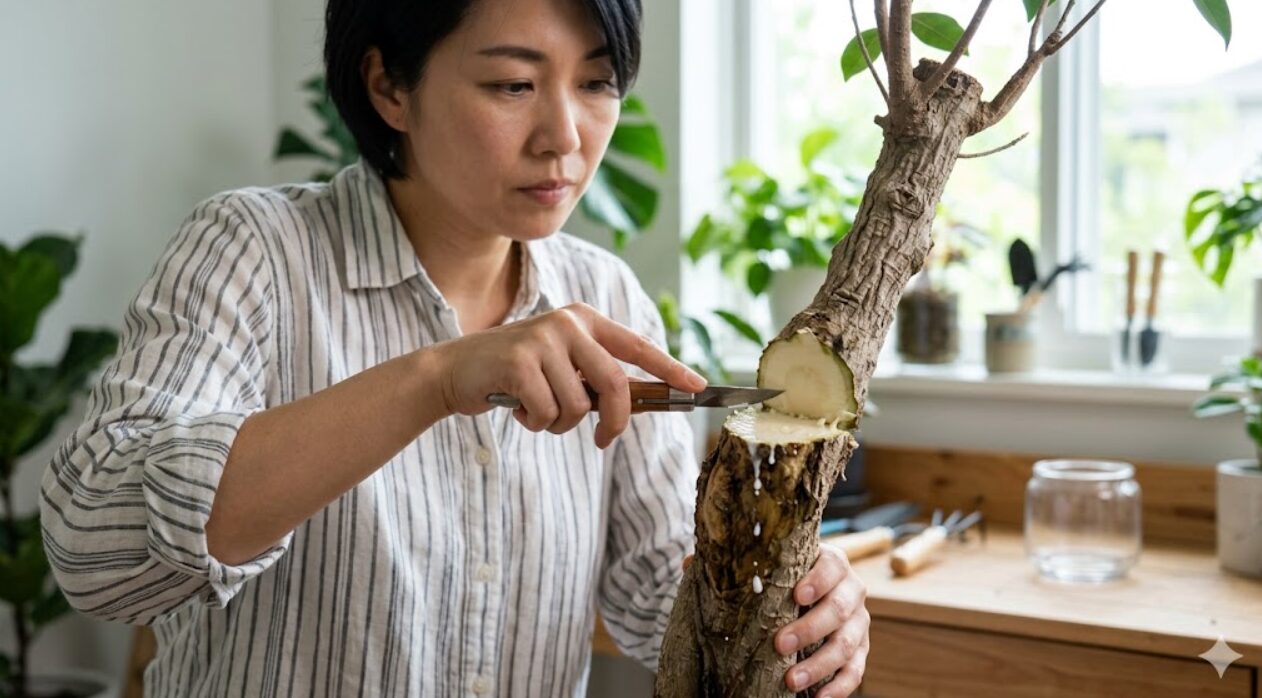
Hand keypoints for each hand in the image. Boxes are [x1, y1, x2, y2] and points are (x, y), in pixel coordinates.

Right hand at [427, 302, 705, 447]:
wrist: (454, 371)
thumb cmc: (513, 375)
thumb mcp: (558, 366)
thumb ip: (592, 377)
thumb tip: (636, 405)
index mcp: (583, 319)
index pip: (637, 345)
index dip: (670, 368)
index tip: (697, 386)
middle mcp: (567, 323)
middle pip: (614, 384)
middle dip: (614, 422)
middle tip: (601, 441)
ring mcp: (543, 340)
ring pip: (578, 407)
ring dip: (559, 424)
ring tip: (536, 410)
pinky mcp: (520, 362)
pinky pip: (548, 413)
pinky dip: (535, 423)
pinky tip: (516, 407)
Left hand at [680, 546, 868, 695]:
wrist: (809, 592)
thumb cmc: (783, 577)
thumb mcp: (766, 567)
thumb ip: (735, 565)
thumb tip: (688, 563)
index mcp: (832, 563)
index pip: (832, 567)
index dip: (818, 580)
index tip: (796, 595)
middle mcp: (852, 591)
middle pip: (840, 609)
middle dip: (810, 628)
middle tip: (780, 644)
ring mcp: (859, 623)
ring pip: (847, 645)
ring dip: (819, 665)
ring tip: (791, 680)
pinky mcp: (860, 651)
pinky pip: (855, 672)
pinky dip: (838, 688)